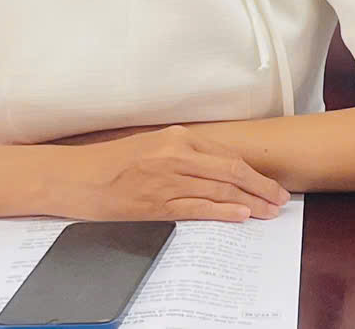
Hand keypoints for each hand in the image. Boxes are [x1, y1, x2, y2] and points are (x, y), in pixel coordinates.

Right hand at [57, 126, 288, 222]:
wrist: (74, 177)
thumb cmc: (111, 163)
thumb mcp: (152, 146)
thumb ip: (184, 153)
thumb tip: (219, 167)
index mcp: (177, 137)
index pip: (226, 155)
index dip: (254, 171)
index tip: (270, 182)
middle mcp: (175, 155)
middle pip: (231, 171)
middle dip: (261, 186)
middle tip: (281, 198)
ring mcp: (166, 180)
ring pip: (219, 190)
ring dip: (250, 201)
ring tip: (269, 211)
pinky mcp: (155, 204)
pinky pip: (197, 208)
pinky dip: (223, 211)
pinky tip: (241, 215)